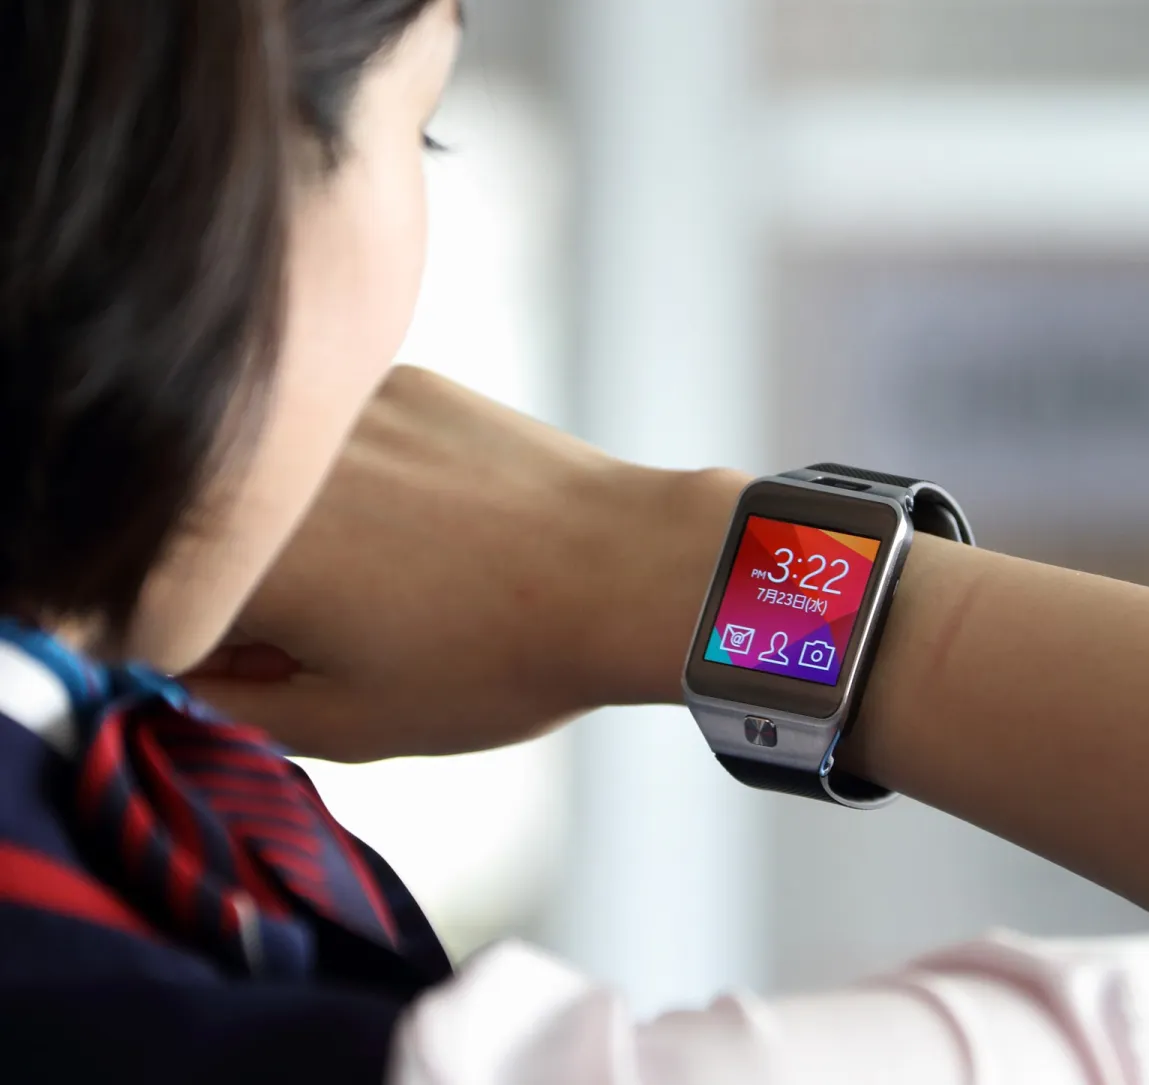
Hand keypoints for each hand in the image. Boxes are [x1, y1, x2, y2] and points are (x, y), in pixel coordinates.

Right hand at [184, 366, 743, 761]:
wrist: (629, 569)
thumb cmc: (501, 657)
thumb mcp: (354, 722)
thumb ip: (231, 707)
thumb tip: (182, 677)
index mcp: (245, 554)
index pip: (161, 611)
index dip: (219, 658)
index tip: (281, 672)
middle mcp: (271, 462)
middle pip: (219, 541)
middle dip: (264, 593)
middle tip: (360, 630)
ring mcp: (339, 407)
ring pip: (282, 488)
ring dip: (315, 534)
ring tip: (417, 577)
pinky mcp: (399, 380)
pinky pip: (346, 443)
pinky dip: (369, 483)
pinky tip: (444, 523)